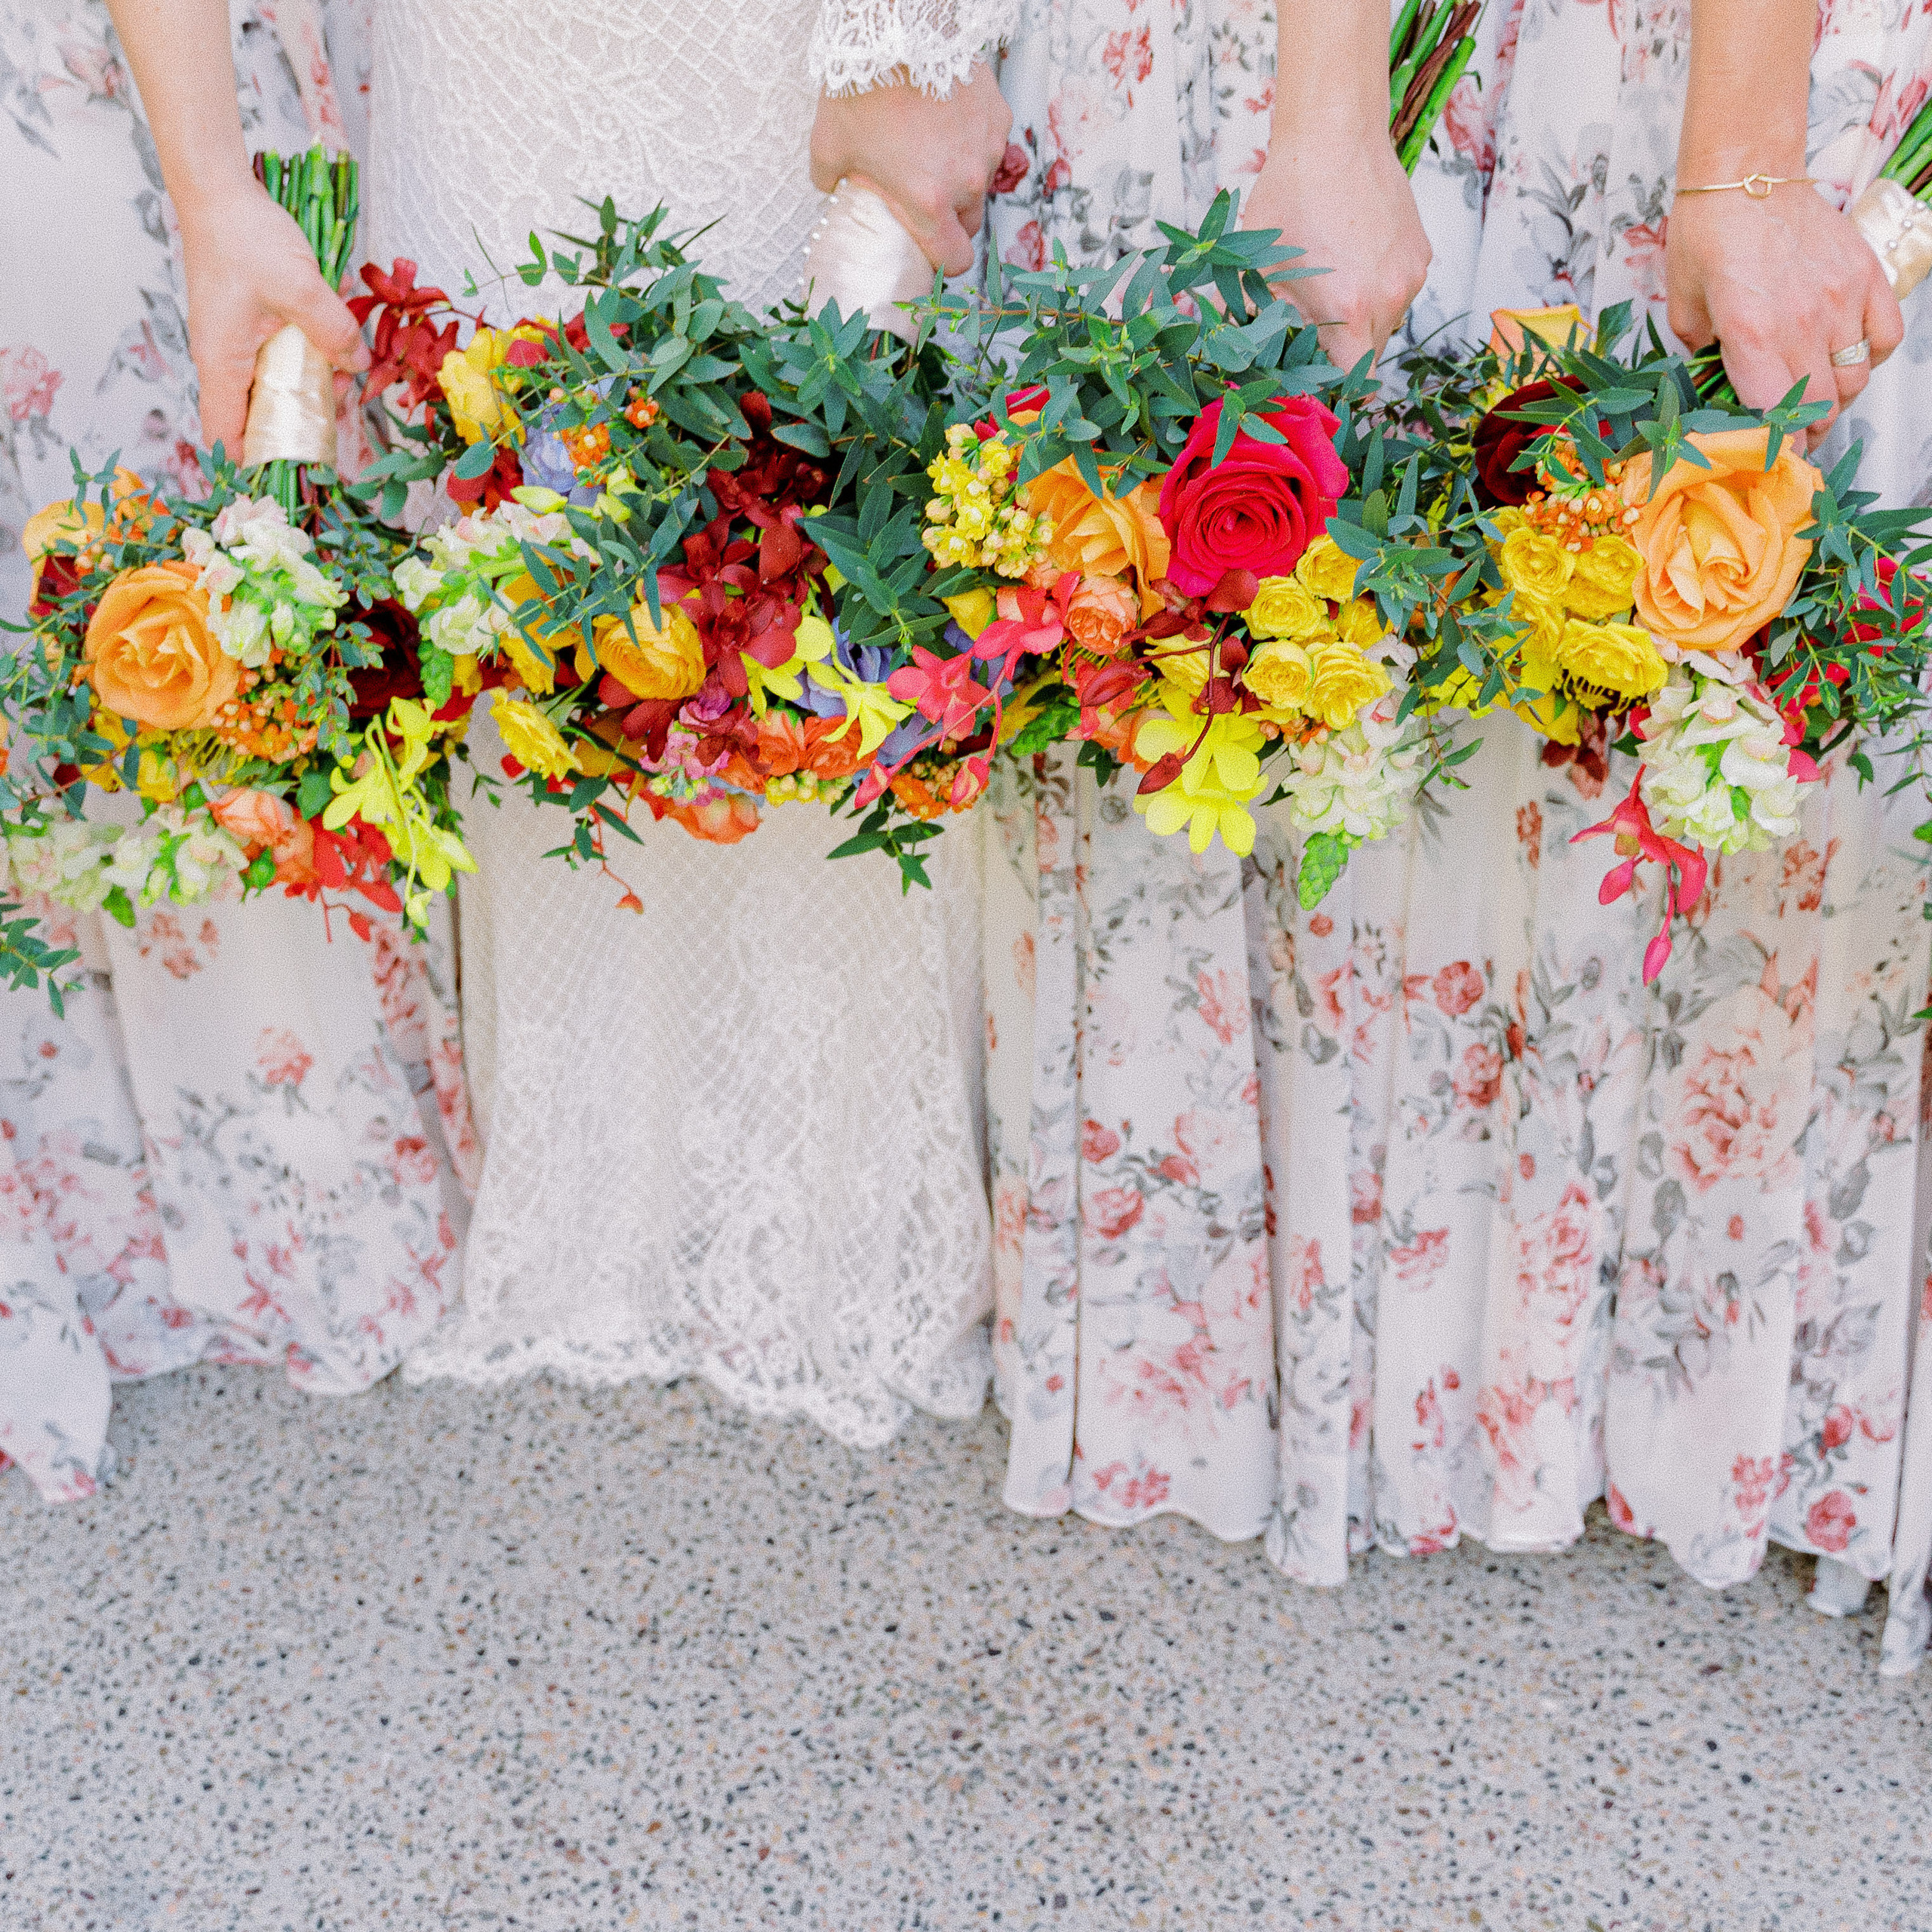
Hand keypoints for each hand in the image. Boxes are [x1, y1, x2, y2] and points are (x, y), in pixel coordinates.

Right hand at [179, 178, 368, 451]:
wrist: (220, 192)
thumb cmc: (245, 238)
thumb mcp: (301, 288)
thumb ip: (334, 332)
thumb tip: (358, 365)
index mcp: (222, 363)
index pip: (226, 435)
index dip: (254, 463)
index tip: (290, 477)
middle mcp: (222, 360)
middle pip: (254, 418)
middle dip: (296, 427)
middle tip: (336, 427)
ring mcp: (233, 343)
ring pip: (270, 388)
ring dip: (306, 393)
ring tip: (344, 385)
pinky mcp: (246, 325)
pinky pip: (275, 360)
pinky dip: (303, 364)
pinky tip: (333, 355)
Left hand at [809, 61, 1012, 275]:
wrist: (897, 29)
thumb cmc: (862, 88)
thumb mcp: (829, 145)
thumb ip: (832, 181)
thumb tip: (832, 189)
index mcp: (928, 203)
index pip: (955, 260)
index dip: (943, 262)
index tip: (930, 251)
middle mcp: (966, 182)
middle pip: (970, 223)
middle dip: (950, 219)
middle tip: (923, 197)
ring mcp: (986, 148)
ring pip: (980, 181)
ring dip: (960, 176)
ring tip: (930, 148)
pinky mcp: (997, 115)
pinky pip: (987, 142)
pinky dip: (969, 139)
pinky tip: (943, 118)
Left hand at [1240, 134, 1430, 373]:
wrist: (1336, 134)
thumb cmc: (1290, 198)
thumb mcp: (1262, 269)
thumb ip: (1267, 324)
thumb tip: (1260, 361)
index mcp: (1348, 312)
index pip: (1353, 382)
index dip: (1331, 387)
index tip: (1311, 379)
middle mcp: (1389, 299)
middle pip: (1369, 356)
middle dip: (1340, 352)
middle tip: (1310, 326)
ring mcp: (1410, 276)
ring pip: (1385, 324)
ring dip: (1359, 319)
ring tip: (1332, 282)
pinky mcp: (1421, 254)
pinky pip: (1398, 291)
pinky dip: (1376, 288)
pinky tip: (1352, 258)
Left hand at [1666, 182, 1902, 444]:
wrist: (1745, 174)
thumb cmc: (1707, 237)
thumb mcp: (1685, 312)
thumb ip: (1704, 361)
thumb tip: (1722, 396)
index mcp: (1752, 334)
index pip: (1780, 418)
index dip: (1778, 449)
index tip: (1769, 456)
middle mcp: (1803, 321)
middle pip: (1824, 407)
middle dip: (1807, 432)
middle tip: (1791, 434)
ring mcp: (1841, 298)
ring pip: (1856, 379)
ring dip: (1837, 398)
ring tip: (1815, 398)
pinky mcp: (1865, 276)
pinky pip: (1884, 338)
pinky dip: (1868, 358)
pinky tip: (1843, 356)